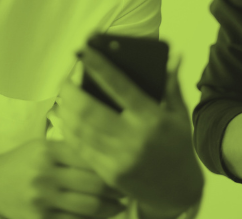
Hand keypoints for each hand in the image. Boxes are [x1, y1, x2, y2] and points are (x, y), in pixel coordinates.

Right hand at [0, 138, 126, 218]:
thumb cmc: (23, 161)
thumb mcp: (43, 146)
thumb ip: (72, 148)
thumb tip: (108, 153)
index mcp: (49, 151)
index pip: (90, 157)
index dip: (111, 164)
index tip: (124, 167)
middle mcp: (45, 174)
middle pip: (93, 183)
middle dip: (115, 188)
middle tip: (126, 189)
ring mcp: (42, 199)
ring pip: (87, 206)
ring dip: (109, 207)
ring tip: (119, 204)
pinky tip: (101, 216)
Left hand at [55, 46, 203, 215]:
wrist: (178, 190)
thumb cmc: (177, 146)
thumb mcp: (179, 114)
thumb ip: (171, 84)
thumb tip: (174, 55)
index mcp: (151, 118)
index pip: (119, 85)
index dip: (98, 66)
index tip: (82, 52)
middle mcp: (133, 138)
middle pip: (89, 109)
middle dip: (70, 91)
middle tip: (64, 80)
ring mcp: (119, 158)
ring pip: (79, 129)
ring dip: (66, 110)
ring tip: (63, 98)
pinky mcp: (108, 173)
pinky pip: (80, 148)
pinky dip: (69, 131)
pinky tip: (66, 120)